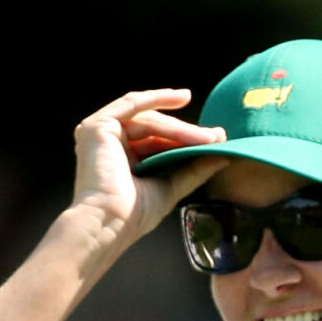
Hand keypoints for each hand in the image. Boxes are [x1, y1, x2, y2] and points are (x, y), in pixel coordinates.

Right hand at [70, 89, 228, 239]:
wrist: (110, 222)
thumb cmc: (134, 215)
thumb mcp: (172, 186)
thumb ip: (194, 170)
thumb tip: (223, 155)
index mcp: (121, 158)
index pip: (158, 141)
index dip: (187, 139)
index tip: (216, 140)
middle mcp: (109, 143)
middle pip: (155, 128)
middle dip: (187, 132)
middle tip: (216, 136)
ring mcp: (101, 133)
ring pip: (149, 119)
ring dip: (180, 127)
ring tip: (207, 137)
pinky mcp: (98, 125)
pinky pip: (133, 105)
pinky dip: (157, 99)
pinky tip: (181, 98)